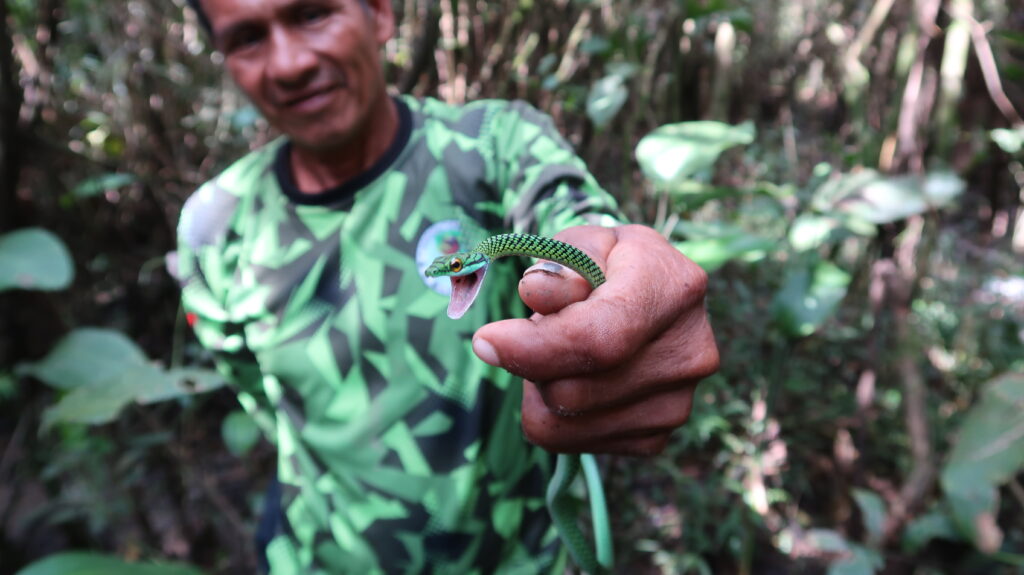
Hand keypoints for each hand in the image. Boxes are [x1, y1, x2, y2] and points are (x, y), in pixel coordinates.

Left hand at [471, 224, 718, 455]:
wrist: (648, 298)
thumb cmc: (606, 265)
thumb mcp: (581, 244)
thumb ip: (559, 263)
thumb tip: (535, 293)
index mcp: (674, 288)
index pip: (599, 338)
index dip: (535, 346)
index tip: (485, 340)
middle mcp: (690, 352)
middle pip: (572, 389)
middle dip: (532, 361)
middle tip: (539, 329)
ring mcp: (678, 402)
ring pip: (564, 423)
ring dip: (539, 388)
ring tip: (562, 353)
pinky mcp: (657, 438)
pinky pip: (571, 443)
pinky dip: (554, 415)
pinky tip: (576, 379)